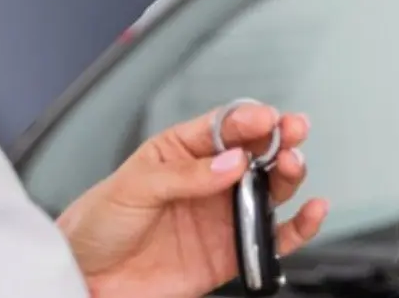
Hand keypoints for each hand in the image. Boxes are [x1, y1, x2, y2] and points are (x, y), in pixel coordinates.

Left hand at [56, 102, 328, 297]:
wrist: (86, 280)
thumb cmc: (98, 224)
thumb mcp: (134, 186)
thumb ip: (186, 175)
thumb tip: (231, 162)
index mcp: (182, 150)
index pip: (225, 125)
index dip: (249, 118)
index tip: (266, 117)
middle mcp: (209, 179)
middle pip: (256, 152)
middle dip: (279, 137)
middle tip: (292, 132)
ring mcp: (222, 215)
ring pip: (270, 189)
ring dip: (289, 174)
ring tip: (293, 165)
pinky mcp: (230, 253)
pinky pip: (272, 237)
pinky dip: (298, 227)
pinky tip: (312, 211)